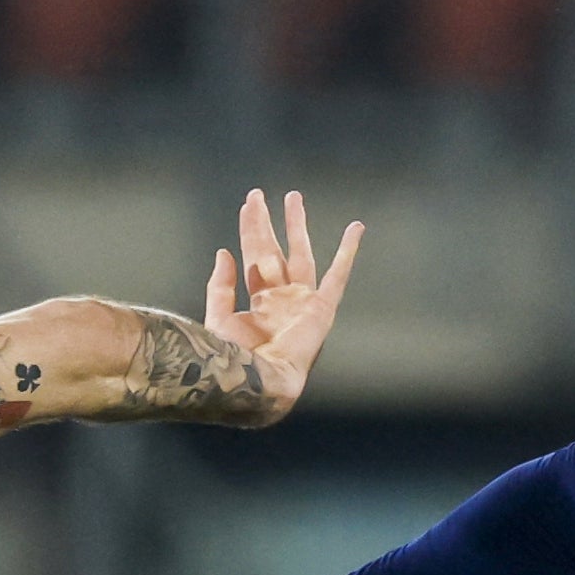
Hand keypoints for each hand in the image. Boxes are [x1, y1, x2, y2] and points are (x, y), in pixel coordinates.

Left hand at [203, 190, 364, 420]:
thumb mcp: (219, 318)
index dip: (251, 231)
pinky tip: (356, 228)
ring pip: (301, 254)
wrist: (259, 379)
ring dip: (297, 226)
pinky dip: (348, 251)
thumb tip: (224, 252)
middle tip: (258, 195)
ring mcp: (303, 302)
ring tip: (293, 197)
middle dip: (267, 223)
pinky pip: (338, 275)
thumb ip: (220, 286)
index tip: (248, 206)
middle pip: (274, 251)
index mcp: (260, 304)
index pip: (254, 258)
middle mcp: (282, 300)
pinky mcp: (322, 308)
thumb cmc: (235, 358)